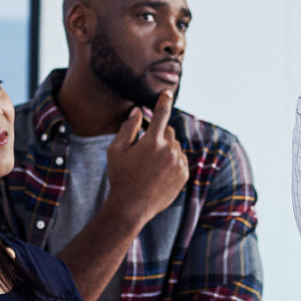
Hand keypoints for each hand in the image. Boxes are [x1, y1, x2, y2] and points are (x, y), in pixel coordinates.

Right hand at [104, 89, 188, 227]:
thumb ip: (128, 128)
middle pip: (168, 131)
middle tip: (144, 150)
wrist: (132, 207)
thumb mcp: (116, 151)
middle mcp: (169, 150)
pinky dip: (172, 161)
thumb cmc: (120, 177)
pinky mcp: (184, 175)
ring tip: (150, 166)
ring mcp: (178, 163)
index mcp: (152, 142)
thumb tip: (138, 111)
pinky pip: (181, 159)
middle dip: (158, 135)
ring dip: (166, 149)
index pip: (161, 114)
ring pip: (175, 146)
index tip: (167, 93)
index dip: (164, 101)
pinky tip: (159, 173)